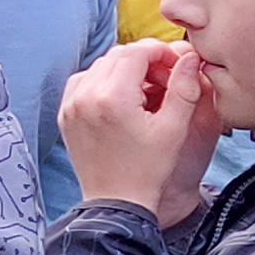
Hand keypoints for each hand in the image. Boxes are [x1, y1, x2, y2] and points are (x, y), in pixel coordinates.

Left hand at [56, 41, 223, 227]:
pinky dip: (103, 82)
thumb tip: (189, 58)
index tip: (175, 65)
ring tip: (145, 91)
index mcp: (112, 98)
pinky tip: (122, 99)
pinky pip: (83, 82)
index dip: (160, 52)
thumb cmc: (148, 169)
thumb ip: (184, 88)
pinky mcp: (65, 115)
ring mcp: (71, 106)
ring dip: (123, 70)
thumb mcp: (174, 128)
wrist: (116, 202)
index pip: (136, 52)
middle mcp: (85, 97)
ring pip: (99, 66)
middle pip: (117, 56)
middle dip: (143, 60)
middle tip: (164, 79)